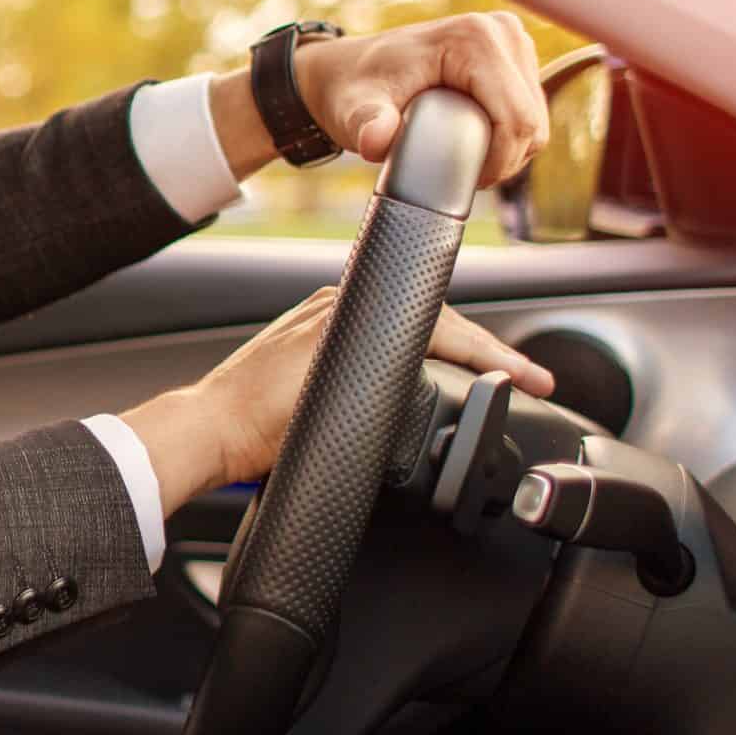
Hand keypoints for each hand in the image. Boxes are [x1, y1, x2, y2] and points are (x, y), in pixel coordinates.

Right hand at [118, 289, 555, 511]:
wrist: (207, 428)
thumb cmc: (245, 424)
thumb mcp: (307, 396)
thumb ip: (344, 387)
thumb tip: (383, 416)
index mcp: (331, 316)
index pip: (415, 322)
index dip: (467, 345)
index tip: (509, 370)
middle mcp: (337, 306)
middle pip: (432, 318)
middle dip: (486, 348)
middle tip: (528, 374)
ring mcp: (336, 318)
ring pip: (430, 323)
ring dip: (481, 350)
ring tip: (519, 374)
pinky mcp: (336, 340)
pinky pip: (410, 340)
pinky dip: (454, 352)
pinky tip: (484, 369)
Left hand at [206, 12, 550, 187]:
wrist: (349, 70)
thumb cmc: (352, 87)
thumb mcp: (355, 108)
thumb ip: (366, 124)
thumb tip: (375, 141)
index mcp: (475, 39)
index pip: (517, 116)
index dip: (500, 160)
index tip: (468, 182)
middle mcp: (502, 31)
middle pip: (531, 119)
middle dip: (506, 159)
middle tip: (466, 178)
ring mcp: (512, 41)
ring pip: (536, 117)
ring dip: (511, 150)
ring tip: (469, 163)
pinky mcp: (515, 56)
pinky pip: (530, 110)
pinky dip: (511, 136)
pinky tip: (481, 146)